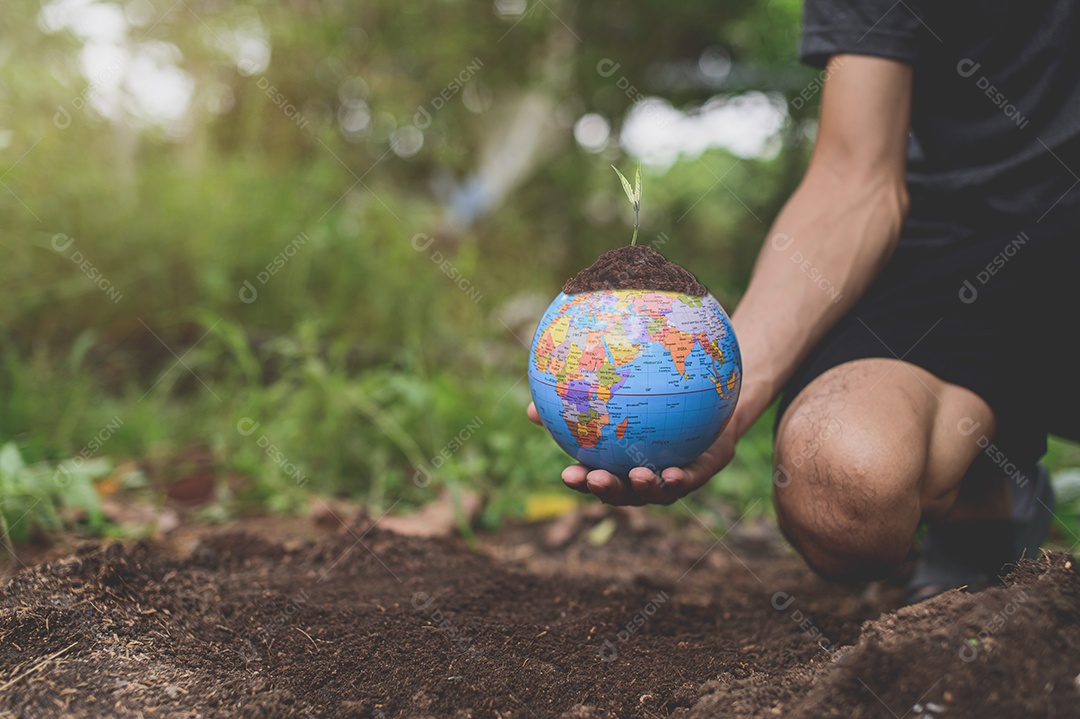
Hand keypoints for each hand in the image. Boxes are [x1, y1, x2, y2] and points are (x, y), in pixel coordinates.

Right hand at [527, 402, 737, 505]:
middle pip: (623, 492)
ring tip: (637, 476)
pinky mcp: (700, 472)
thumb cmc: (652, 396)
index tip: (567, 475)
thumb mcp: (612, 394)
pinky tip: (673, 473)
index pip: (596, 476)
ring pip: (657, 491)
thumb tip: (530, 408)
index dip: (581, 481)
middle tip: (594, 479)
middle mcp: (644, 475)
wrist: (708, 395)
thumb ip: (578, 401)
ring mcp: (672, 478)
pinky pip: (690, 478)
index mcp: (620, 463)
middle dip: (608, 490)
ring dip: (645, 487)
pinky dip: (680, 480)